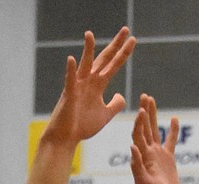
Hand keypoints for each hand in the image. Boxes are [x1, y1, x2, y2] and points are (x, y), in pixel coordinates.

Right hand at [41, 27, 134, 147]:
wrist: (66, 137)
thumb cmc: (82, 126)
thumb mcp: (105, 115)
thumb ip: (115, 105)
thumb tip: (121, 95)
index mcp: (98, 85)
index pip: (114, 65)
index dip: (123, 53)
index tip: (133, 40)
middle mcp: (89, 81)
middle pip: (104, 59)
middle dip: (115, 45)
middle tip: (126, 29)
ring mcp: (78, 86)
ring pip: (85, 64)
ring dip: (87, 50)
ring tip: (90, 34)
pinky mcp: (69, 95)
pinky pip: (70, 81)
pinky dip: (70, 70)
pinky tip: (72, 59)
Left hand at [131, 94, 179, 183]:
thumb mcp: (143, 182)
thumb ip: (136, 165)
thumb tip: (132, 147)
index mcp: (142, 157)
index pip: (139, 135)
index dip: (139, 123)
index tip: (141, 110)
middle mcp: (149, 153)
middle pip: (145, 127)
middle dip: (144, 112)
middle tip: (144, 96)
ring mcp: (158, 155)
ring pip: (155, 130)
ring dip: (153, 115)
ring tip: (151, 99)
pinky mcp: (168, 159)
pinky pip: (170, 141)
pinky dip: (172, 130)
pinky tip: (174, 119)